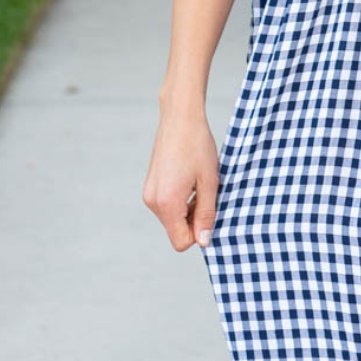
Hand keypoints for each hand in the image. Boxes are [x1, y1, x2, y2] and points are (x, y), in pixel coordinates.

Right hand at [142, 111, 221, 251]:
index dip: (199, 233)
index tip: (210, 213)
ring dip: (188, 210)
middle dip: (194, 220)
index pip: (181, 241)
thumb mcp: (209, 182)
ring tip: (199, 185)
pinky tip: (190, 181)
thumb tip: (203, 241)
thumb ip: (206, 214)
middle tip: (207, 195)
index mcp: (167, 203)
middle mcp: (153, 202)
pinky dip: (180, 201)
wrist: (180, 118)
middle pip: (176, 231)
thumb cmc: (197, 146)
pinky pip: (167, 206)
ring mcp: (149, 194)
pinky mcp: (151, 187)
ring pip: (172, 219)